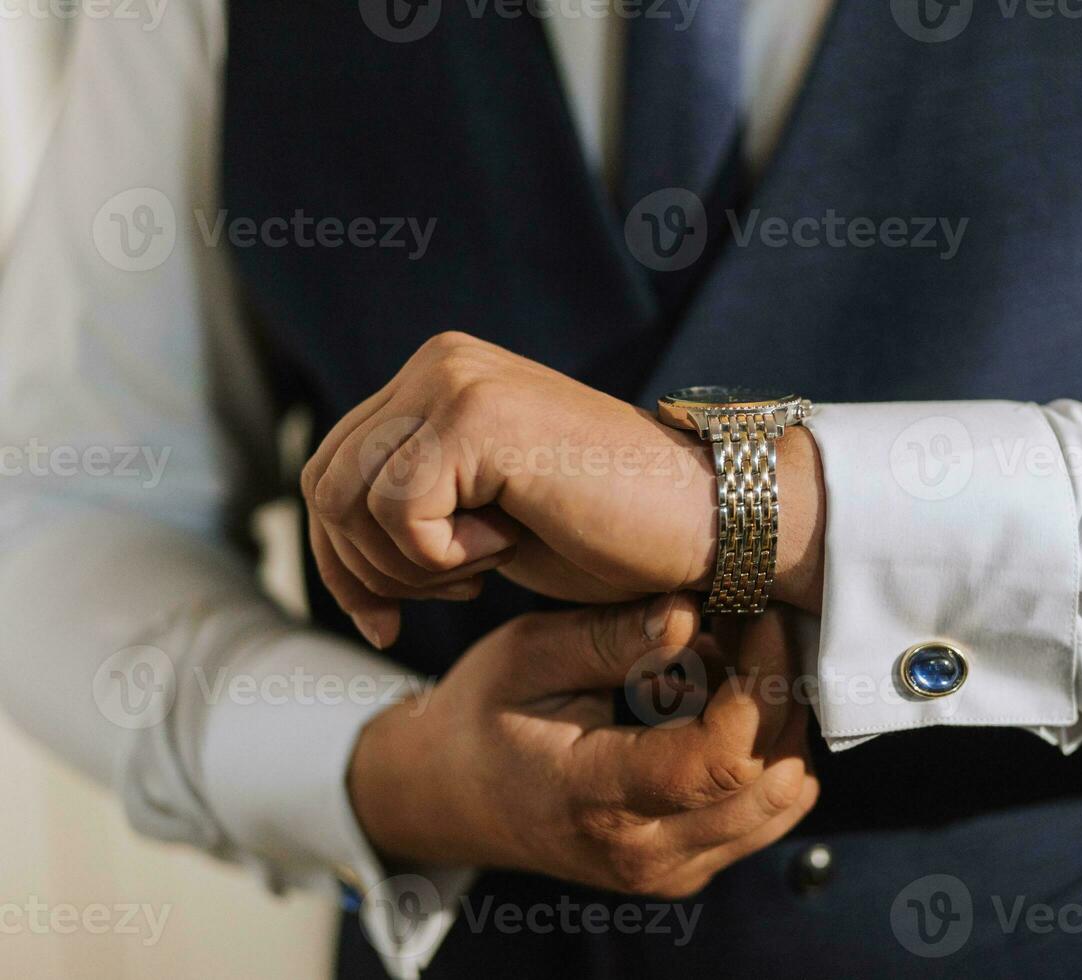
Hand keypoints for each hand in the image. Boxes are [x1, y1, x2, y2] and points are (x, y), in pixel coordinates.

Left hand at [302, 332, 824, 647]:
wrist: (704, 522)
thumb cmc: (607, 532)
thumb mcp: (485, 515)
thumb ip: (415, 499)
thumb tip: (329, 537)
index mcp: (438, 376)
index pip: (328, 469)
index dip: (340, 560)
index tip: (383, 620)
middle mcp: (439, 362)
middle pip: (324, 485)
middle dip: (365, 571)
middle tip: (446, 598)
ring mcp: (456, 381)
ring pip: (349, 500)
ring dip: (411, 565)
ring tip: (488, 563)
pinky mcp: (477, 416)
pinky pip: (401, 512)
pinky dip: (444, 556)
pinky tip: (508, 543)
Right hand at [346, 594, 818, 895]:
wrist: (450, 796)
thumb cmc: (485, 713)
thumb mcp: (529, 656)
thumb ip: (611, 638)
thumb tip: (692, 613)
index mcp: (597, 800)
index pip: (718, 760)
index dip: (760, 683)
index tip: (756, 614)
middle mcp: (644, 855)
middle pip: (770, 781)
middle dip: (782, 694)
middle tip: (756, 622)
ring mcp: (671, 873)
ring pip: (783, 802)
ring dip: (781, 725)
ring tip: (738, 658)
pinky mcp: (689, 869)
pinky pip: (764, 815)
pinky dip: (767, 754)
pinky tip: (726, 699)